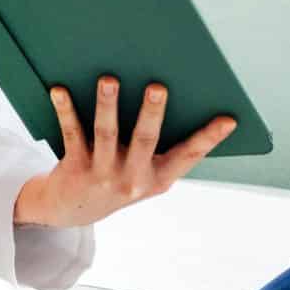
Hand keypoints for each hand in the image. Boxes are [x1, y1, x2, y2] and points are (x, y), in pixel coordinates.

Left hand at [13, 77, 236, 227]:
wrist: (71, 210)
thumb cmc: (116, 176)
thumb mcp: (142, 169)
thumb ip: (156, 141)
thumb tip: (164, 88)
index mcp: (157, 178)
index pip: (189, 156)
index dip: (209, 139)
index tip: (229, 119)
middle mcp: (133, 179)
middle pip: (145, 140)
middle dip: (153, 113)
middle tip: (158, 86)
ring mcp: (103, 175)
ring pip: (107, 135)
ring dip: (108, 106)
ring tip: (108, 79)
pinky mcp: (75, 169)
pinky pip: (72, 134)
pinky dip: (66, 111)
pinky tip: (60, 90)